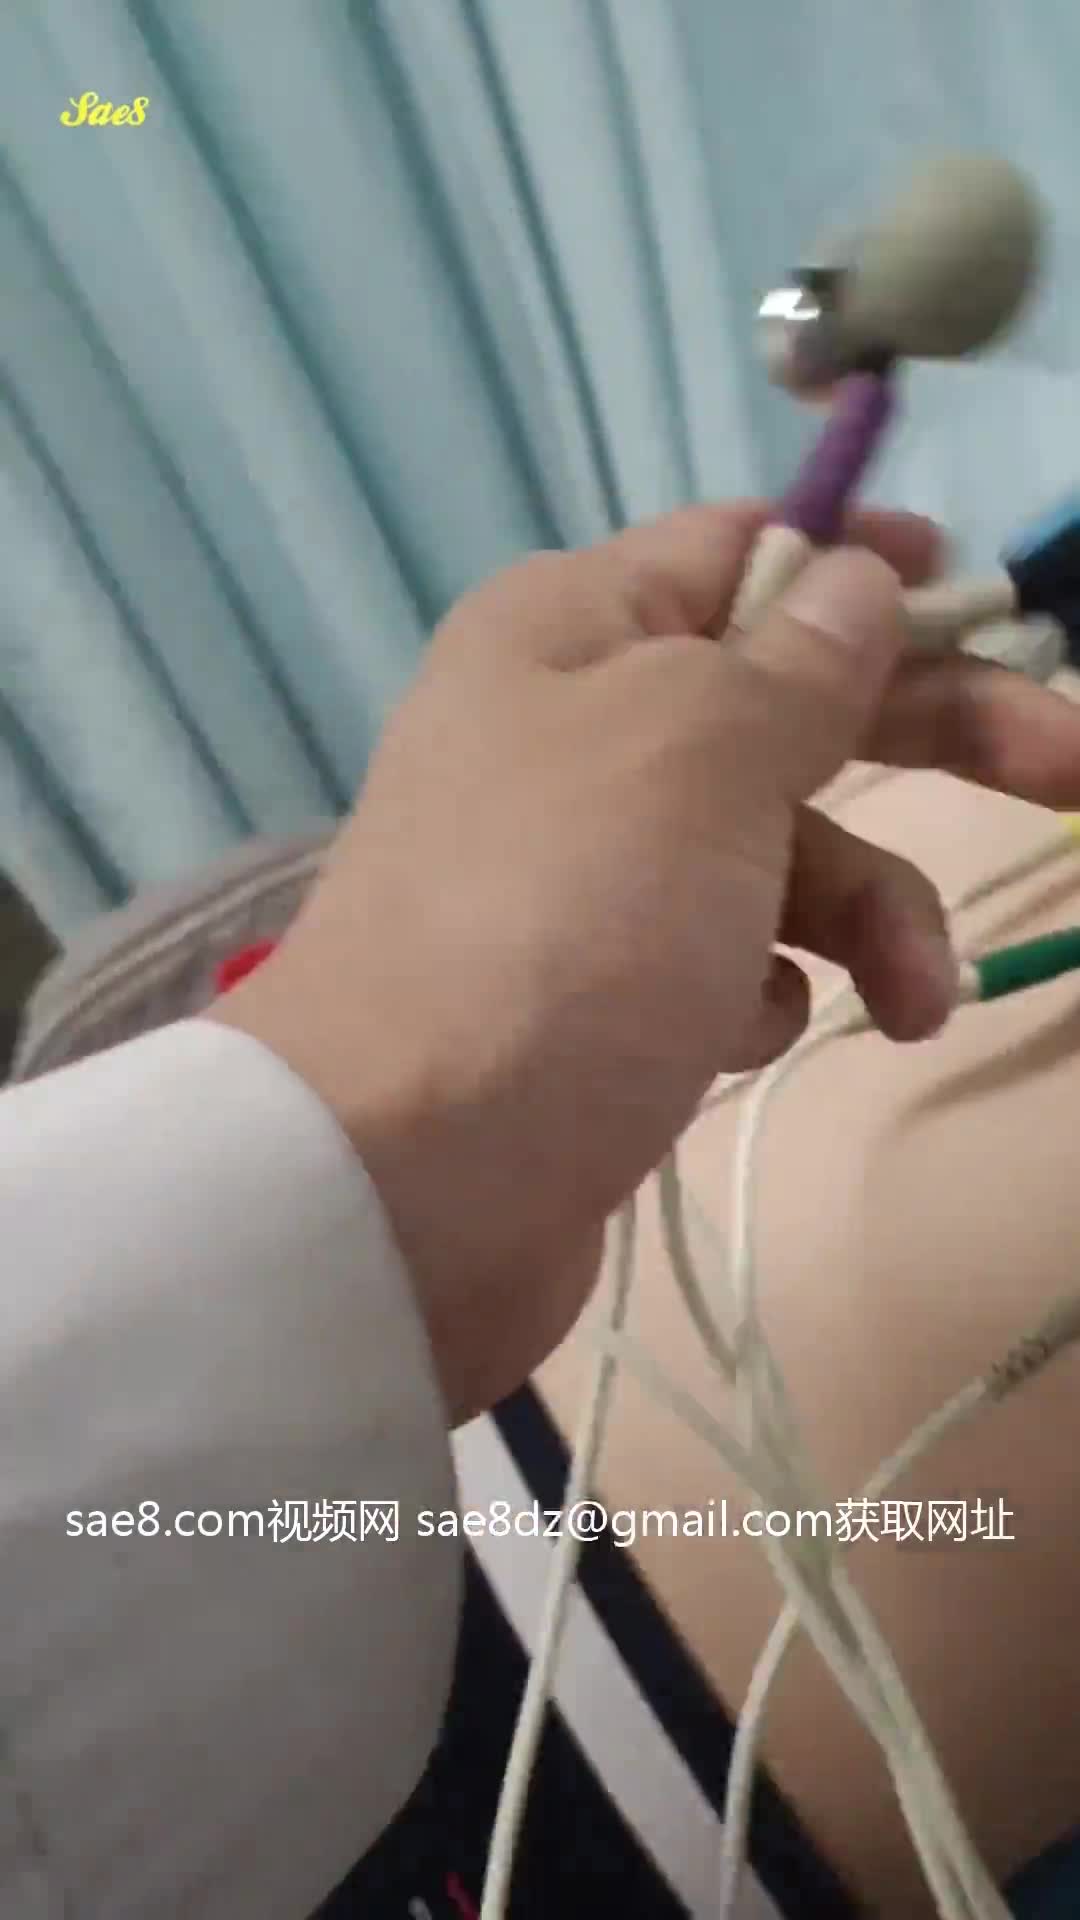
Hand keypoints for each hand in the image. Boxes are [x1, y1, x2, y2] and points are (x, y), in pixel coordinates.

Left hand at [212, 503, 1079, 1419]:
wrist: (407, 1182)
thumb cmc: (562, 924)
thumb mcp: (696, 752)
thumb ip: (796, 663)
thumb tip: (855, 578)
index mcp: (569, 634)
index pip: (736, 552)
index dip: (859, 564)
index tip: (979, 595)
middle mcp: (568, 738)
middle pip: (787, 706)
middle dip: (930, 736)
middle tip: (1068, 773)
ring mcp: (582, 880)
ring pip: (776, 855)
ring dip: (867, 916)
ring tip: (913, 1004)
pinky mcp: (597, 1002)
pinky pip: (725, 963)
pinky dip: (760, 994)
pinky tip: (738, 1039)